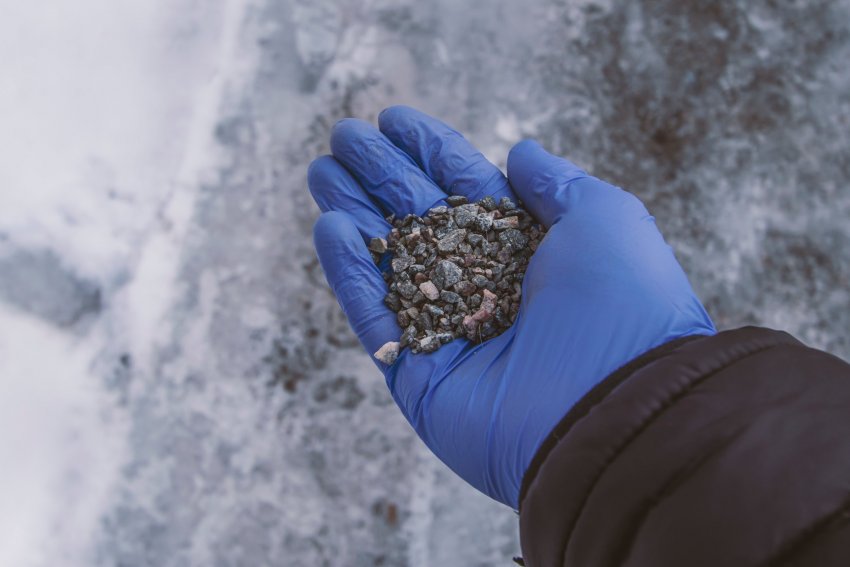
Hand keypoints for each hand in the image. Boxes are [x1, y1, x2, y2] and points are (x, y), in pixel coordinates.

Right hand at [308, 106, 714, 507]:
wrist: (615, 408)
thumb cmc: (621, 304)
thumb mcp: (604, 219)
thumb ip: (556, 183)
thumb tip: (519, 151)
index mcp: (531, 250)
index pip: (468, 190)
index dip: (430, 151)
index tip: (392, 118)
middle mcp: (489, 287)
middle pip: (422, 220)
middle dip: (381, 176)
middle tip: (342, 137)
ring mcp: (451, 332)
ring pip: (391, 263)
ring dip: (354, 216)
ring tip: (321, 171)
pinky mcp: (420, 376)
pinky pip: (378, 318)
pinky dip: (352, 276)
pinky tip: (331, 228)